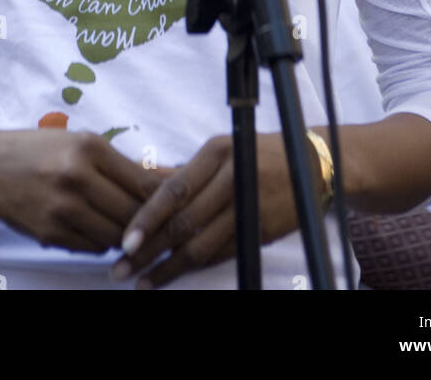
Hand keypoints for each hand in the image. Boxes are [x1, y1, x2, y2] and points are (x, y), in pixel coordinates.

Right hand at [0, 128, 165, 253]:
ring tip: (121, 222)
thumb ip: (122, 164)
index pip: (142, 182)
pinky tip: (96, 228)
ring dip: (124, 234)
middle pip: (132, 213)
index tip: (174, 203)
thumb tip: (168, 178)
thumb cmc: (40, 149)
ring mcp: (62, 209)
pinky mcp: (50, 233)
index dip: (163, 198)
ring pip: (115, 235)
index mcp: (89, 148)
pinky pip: (92, 248)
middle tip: (152, 220)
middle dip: (146, 220)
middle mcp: (76, 177)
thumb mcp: (81, 142)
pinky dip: (101, 242)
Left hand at [111, 133, 298, 288]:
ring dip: (168, 268)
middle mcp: (232, 180)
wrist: (310, 164)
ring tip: (142, 281)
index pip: (174, 191)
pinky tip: (174, 275)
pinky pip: (220, 254)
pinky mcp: (260, 232)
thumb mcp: (220, 149)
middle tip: (120, 269)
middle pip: (184, 223)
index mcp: (217, 154)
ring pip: (201, 247)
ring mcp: (248, 208)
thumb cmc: (255, 153)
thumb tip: (138, 183)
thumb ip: (182, 171)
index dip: (147, 218)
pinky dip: (195, 267)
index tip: (123, 242)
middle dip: (149, 250)